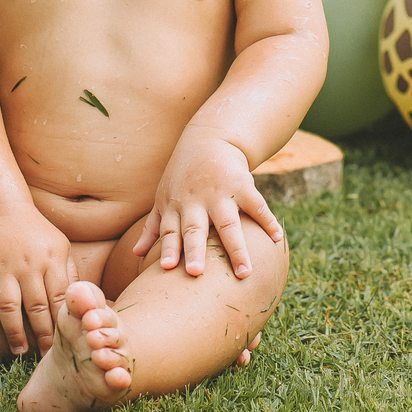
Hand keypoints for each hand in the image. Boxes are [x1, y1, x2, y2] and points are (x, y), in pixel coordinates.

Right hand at [0, 206, 72, 355]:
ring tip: (19, 350)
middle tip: (44, 356)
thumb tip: (87, 302)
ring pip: (8, 305)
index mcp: (51, 259)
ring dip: (13, 331)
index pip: (59, 297)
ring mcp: (2, 267)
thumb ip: (70, 275)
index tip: (67, 343)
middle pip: (35, 305)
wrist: (2, 210)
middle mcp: (27, 264)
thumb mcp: (60, 247)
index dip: (62, 323)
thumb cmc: (37, 233)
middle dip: (41, 334)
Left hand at [133, 129, 282, 279]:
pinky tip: (277, 239)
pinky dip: (268, 221)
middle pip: (195, 229)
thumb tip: (135, 255)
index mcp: (176, 207)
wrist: (209, 139)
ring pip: (229, 224)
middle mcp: (196, 201)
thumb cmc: (183, 176)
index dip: (168, 249)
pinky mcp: (243, 185)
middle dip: (195, 250)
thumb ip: (153, 226)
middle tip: (196, 273)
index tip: (168, 269)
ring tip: (245, 273)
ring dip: (237, 248)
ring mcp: (220, 193)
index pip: (171, 232)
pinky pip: (257, 206)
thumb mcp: (164, 197)